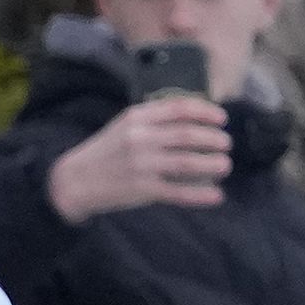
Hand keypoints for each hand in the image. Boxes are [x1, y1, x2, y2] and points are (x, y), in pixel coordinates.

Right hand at [47, 92, 231, 219]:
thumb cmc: (107, 151)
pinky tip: (216, 195)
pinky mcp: (143, 190)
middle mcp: (141, 138)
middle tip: (226, 144)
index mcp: (137, 117)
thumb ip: (153, 120)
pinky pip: (178, 192)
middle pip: (187, 134)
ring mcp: (143, 165)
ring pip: (188, 162)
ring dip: (212, 164)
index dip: (205, 112)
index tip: (221, 118)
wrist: (77, 180)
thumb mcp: (125, 125)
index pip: (178, 108)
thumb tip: (191, 118)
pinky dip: (200, 195)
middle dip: (213, 138)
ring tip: (225, 165)